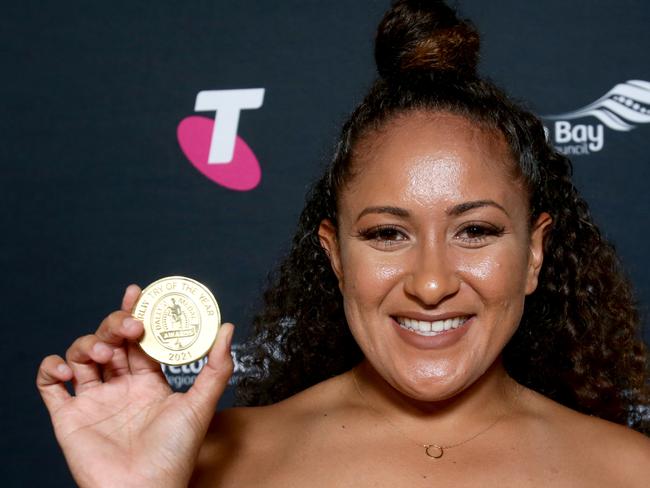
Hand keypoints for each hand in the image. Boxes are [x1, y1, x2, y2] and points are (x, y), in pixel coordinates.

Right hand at [37, 285, 234, 487]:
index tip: (138, 293)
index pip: (138, 339)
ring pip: (81, 355)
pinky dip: (50, 369)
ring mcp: (93, 401)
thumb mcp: (200, 405)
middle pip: (110, 341)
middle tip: (131, 326)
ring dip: (88, 344)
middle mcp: (119, 387)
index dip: (136, 314)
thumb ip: (216, 367)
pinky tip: (67, 369)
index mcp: (148, 382)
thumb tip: (227, 326)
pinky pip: (49, 386)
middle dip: (116, 325)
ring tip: (104, 353)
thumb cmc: (175, 454)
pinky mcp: (69, 417)